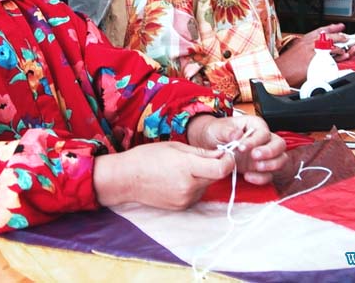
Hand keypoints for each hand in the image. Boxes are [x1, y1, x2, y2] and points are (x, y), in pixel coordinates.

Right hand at [93, 141, 232, 209]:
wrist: (126, 179)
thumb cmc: (147, 157)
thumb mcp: (175, 147)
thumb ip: (201, 152)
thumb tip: (222, 153)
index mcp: (186, 167)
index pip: (221, 169)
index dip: (228, 160)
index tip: (226, 153)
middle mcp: (188, 186)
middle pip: (216, 177)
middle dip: (216, 166)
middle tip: (204, 157)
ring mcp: (185, 199)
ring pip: (207, 186)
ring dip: (204, 176)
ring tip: (184, 168)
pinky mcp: (182, 207)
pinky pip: (197, 194)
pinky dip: (195, 185)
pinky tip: (179, 179)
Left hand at [187, 115, 286, 184]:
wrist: (209, 145)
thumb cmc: (216, 132)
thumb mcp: (217, 128)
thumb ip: (227, 131)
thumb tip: (237, 134)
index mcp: (255, 125)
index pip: (263, 132)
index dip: (255, 140)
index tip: (242, 147)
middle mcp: (262, 139)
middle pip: (279, 144)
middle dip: (269, 152)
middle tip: (254, 156)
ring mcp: (263, 154)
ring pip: (280, 159)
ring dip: (271, 165)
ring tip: (256, 167)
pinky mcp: (260, 168)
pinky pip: (269, 174)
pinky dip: (262, 177)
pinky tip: (249, 176)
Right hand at [276, 23, 354, 85]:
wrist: (280, 71)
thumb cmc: (286, 64)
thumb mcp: (295, 50)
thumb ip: (306, 48)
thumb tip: (313, 48)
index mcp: (305, 40)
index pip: (321, 30)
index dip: (332, 27)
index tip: (340, 26)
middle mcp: (310, 43)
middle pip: (329, 36)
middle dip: (339, 36)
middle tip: (346, 37)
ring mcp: (314, 51)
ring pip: (332, 44)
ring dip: (340, 46)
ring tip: (346, 48)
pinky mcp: (317, 60)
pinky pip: (332, 56)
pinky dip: (339, 55)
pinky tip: (343, 55)